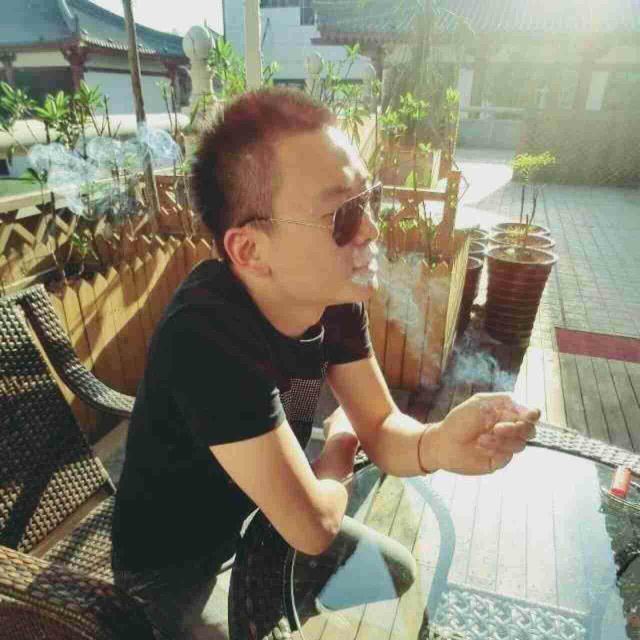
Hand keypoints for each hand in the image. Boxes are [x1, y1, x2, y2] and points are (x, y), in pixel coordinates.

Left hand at [421, 393, 539, 475]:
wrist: (443, 442)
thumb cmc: (459, 420)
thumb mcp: (480, 403)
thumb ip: (505, 402)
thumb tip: (528, 410)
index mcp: (505, 414)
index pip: (529, 415)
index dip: (533, 415)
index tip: (531, 415)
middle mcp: (508, 430)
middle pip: (529, 431)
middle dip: (516, 428)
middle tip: (497, 428)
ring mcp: (504, 446)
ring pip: (520, 444)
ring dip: (501, 439)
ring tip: (481, 438)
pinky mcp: (499, 460)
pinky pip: (508, 456)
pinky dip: (495, 449)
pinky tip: (481, 445)